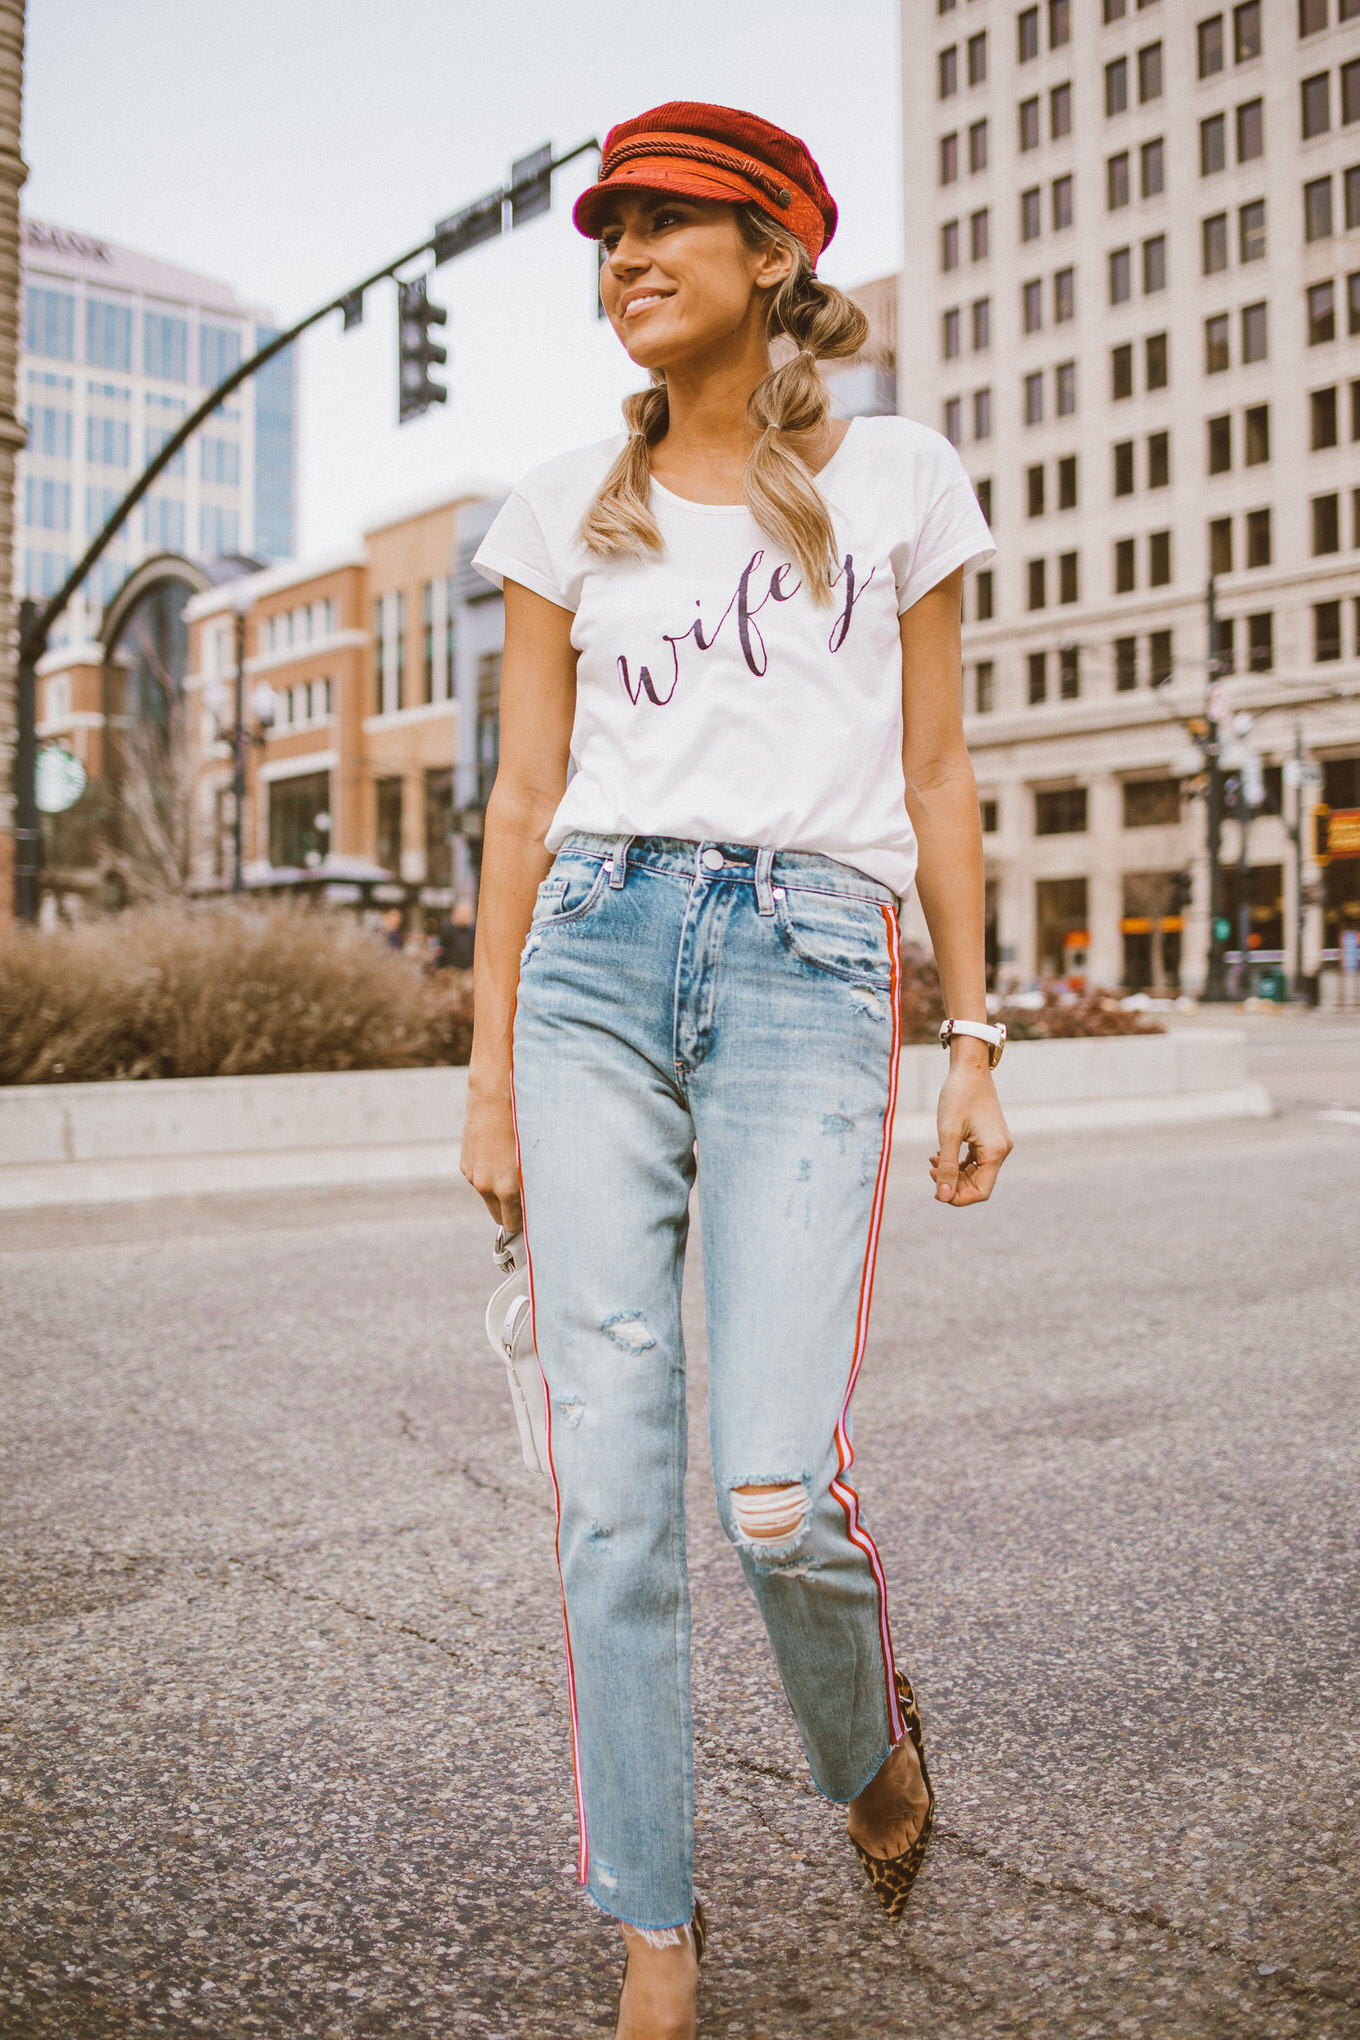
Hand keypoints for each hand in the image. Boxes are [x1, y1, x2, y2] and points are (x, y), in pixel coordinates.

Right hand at [460, 1075, 522, 1233]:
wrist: (495, 1093)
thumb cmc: (525, 1122)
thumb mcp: (537, 1156)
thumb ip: (537, 1183)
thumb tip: (543, 1201)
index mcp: (507, 1188)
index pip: (513, 1224)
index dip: (525, 1224)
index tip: (537, 1221)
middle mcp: (486, 1186)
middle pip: (499, 1216)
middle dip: (513, 1213)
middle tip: (530, 1201)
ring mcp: (473, 1175)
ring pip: (489, 1196)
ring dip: (501, 1192)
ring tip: (517, 1172)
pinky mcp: (465, 1163)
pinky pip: (481, 1179)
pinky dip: (491, 1175)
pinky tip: (502, 1157)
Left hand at [930, 1055, 1011, 1205]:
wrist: (970, 1068)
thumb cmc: (958, 1097)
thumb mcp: (948, 1133)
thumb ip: (947, 1167)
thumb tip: (943, 1197)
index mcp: (995, 1152)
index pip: (981, 1192)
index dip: (958, 1198)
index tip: (936, 1191)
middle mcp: (1001, 1150)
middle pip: (979, 1184)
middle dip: (954, 1183)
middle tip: (931, 1171)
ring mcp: (998, 1144)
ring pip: (976, 1173)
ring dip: (954, 1172)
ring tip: (933, 1161)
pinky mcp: (991, 1138)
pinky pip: (976, 1160)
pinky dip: (959, 1162)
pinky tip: (941, 1155)